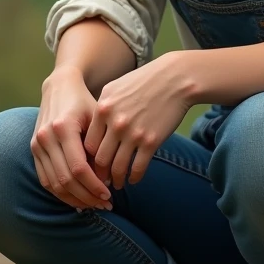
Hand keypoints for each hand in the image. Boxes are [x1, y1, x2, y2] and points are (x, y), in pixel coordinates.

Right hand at [31, 66, 113, 210]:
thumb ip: (100, 146)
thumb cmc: (84, 102)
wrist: (60, 87)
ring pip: (53, 184)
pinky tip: (77, 199)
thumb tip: (106, 179)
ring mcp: (37, 144)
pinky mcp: (33, 150)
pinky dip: (61, 194)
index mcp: (63, 128)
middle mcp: (46, 137)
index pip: (78, 168)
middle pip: (65, 179)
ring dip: (74, 199)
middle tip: (105, 204)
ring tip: (94, 205)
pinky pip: (46, 180)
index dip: (94, 186)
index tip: (109, 195)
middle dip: (86, 196)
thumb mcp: (97, 118)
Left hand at [84, 52, 194, 189]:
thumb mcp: (116, 88)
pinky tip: (134, 179)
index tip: (92, 165)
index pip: (88, 143)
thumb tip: (94, 128)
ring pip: (117, 167)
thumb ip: (103, 107)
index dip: (88, 158)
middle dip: (99, 173)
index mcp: (103, 109)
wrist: (176, 79)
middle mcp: (115, 123)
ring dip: (116, 179)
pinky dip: (134, 177)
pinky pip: (138, 167)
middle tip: (101, 180)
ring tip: (117, 184)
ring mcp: (133, 134)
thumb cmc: (145, 81)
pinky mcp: (151, 141)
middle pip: (100, 158)